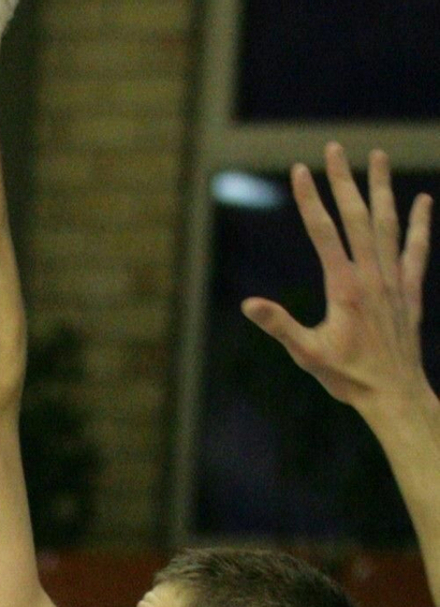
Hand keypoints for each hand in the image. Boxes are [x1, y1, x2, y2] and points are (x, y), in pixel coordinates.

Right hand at [243, 146, 432, 418]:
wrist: (394, 393)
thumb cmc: (348, 378)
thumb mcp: (307, 354)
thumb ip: (279, 325)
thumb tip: (248, 304)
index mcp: (344, 286)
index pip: (323, 232)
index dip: (311, 199)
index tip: (301, 169)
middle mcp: (371, 274)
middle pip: (356, 216)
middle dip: (344, 180)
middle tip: (336, 148)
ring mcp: (393, 279)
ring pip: (388, 223)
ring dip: (382, 188)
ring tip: (378, 156)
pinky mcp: (409, 290)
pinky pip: (417, 249)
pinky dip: (419, 224)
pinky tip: (422, 201)